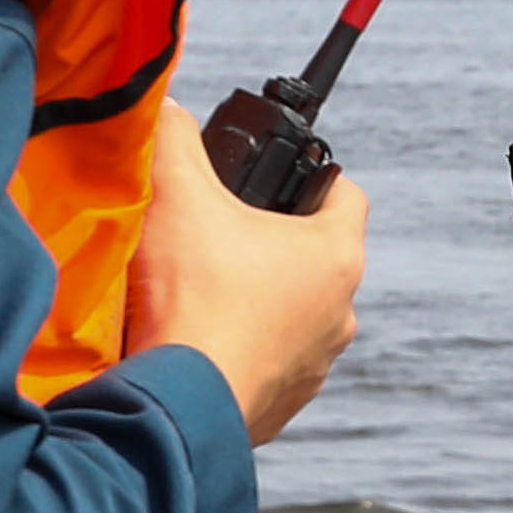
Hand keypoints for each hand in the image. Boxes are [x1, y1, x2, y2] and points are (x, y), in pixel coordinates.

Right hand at [124, 101, 368, 444]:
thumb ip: (174, 136)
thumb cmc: (190, 295)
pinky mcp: (282, 405)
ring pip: (292, 314)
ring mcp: (315, 365)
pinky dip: (239, 348)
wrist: (177, 401)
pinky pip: (267, 363)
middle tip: (221, 229)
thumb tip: (167, 108)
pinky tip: (196, 339)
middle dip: (271, 239)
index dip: (313, 174)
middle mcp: (340, 313)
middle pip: (314, 256)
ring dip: (256, 299)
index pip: (344, 194)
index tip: (276, 173)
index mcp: (334, 255)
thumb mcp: (177, 193)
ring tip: (201, 289)